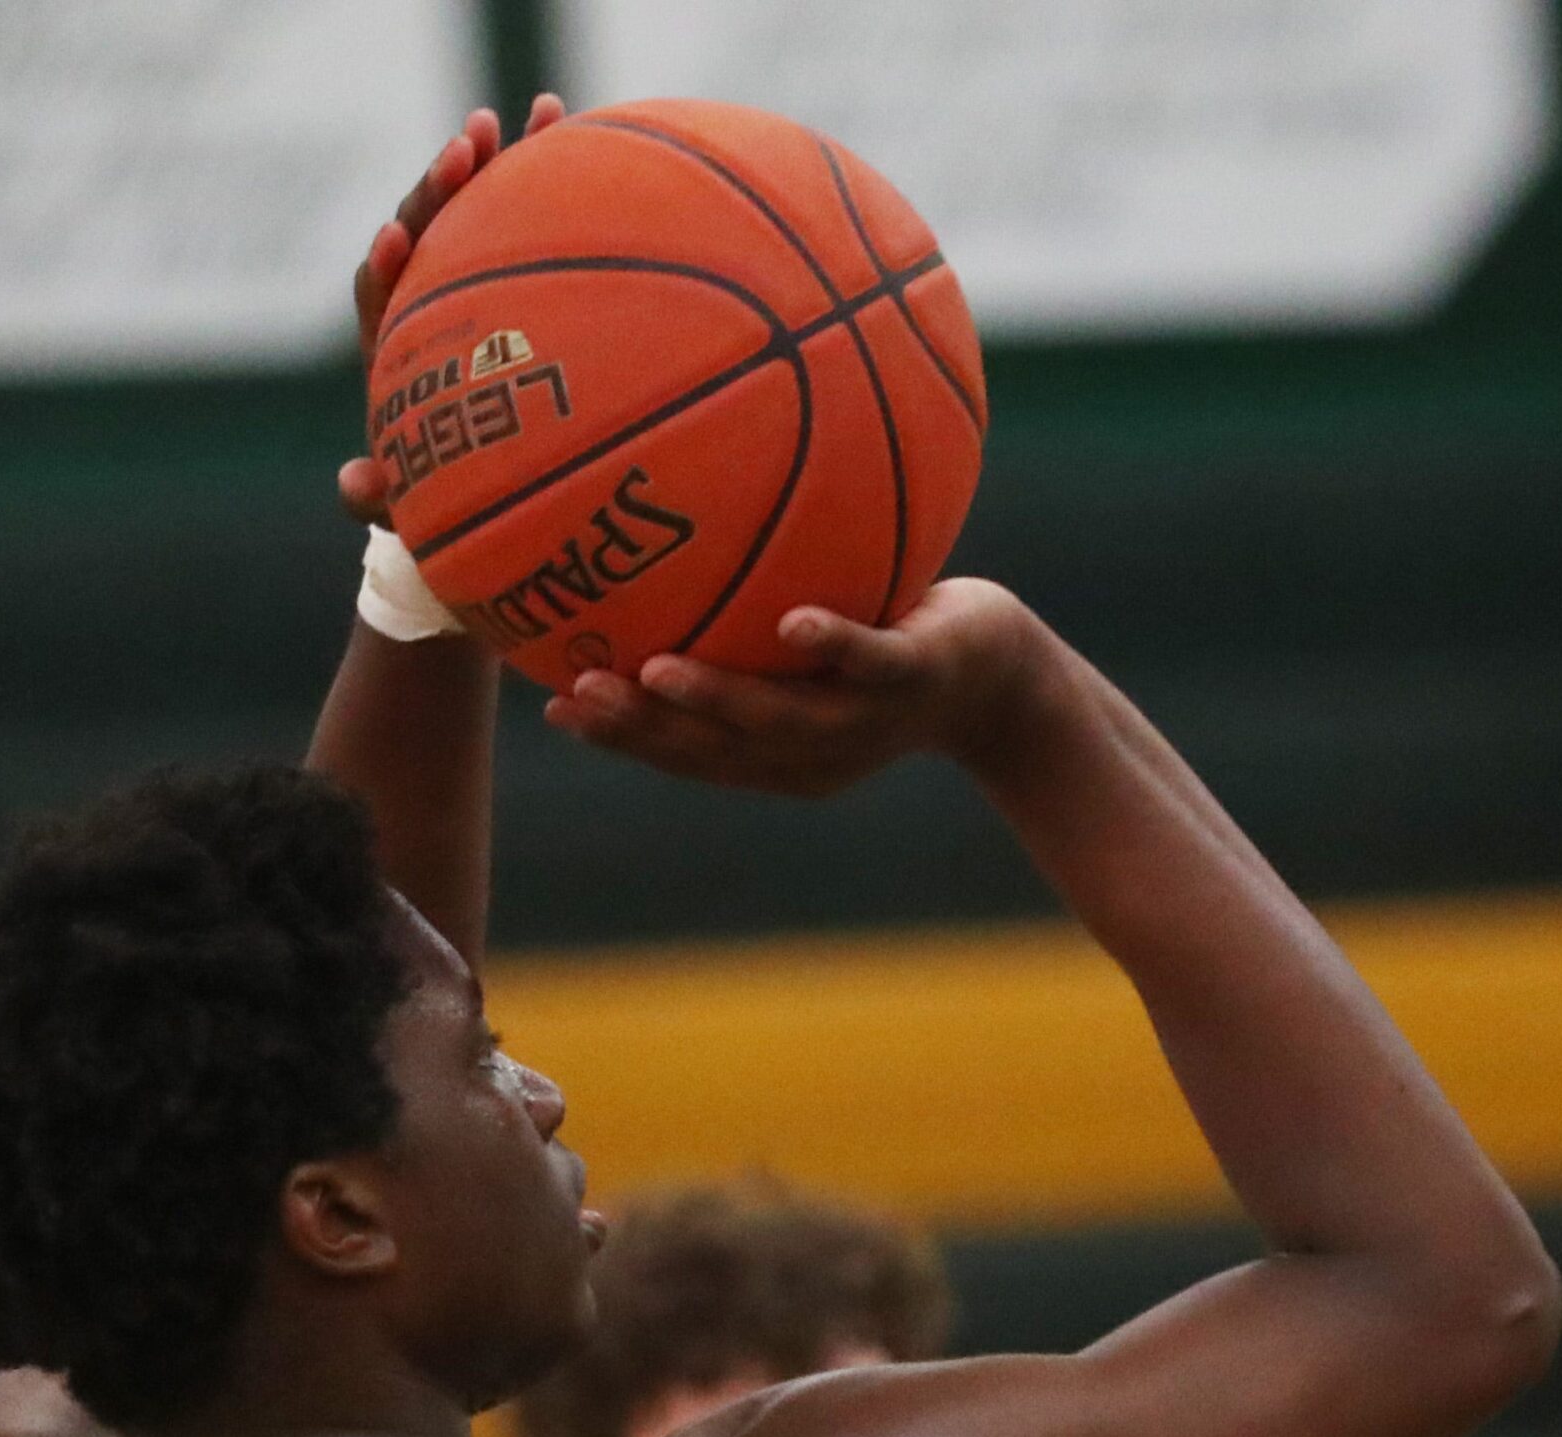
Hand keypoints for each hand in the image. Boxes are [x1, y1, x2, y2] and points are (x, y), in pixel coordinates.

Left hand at [337, 93, 564, 527]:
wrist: (485, 491)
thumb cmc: (444, 504)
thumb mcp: (414, 507)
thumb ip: (381, 499)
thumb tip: (355, 486)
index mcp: (397, 352)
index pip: (378, 298)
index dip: (386, 269)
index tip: (396, 241)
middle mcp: (429, 309)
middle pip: (426, 233)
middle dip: (442, 189)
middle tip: (468, 147)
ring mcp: (476, 287)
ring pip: (478, 215)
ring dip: (498, 161)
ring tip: (532, 114)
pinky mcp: (521, 280)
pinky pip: (530, 221)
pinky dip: (547, 174)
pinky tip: (572, 123)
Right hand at [542, 579, 1047, 796]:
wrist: (1005, 677)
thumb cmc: (891, 649)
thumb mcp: (812, 638)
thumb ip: (743, 620)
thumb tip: (665, 555)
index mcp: (777, 757)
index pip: (686, 754)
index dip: (620, 738)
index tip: (555, 705)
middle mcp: (814, 752)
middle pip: (717, 751)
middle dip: (644, 729)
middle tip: (579, 695)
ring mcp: (866, 719)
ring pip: (782, 719)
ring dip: (717, 699)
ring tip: (655, 670)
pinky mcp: (919, 677)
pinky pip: (870, 660)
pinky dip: (831, 643)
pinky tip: (793, 621)